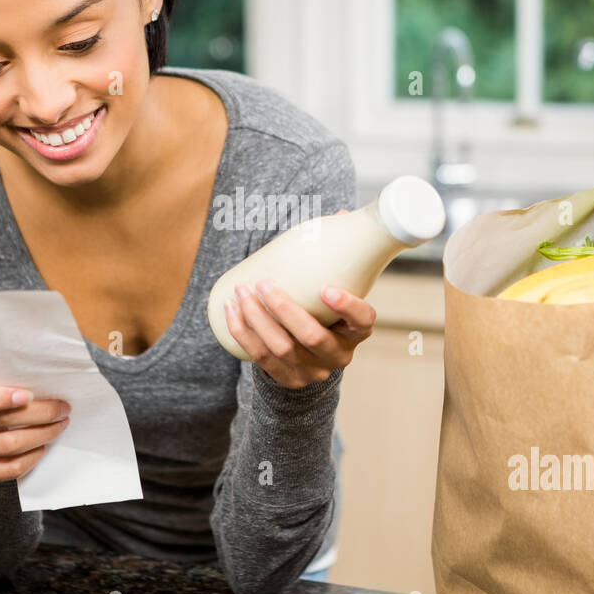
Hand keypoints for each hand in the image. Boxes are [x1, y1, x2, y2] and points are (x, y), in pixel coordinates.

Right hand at [0, 364, 70, 483]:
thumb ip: (12, 373)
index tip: (29, 395)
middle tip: (63, 409)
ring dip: (41, 435)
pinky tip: (42, 447)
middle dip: (39, 415)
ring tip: (58, 425)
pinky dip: (30, 459)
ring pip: (7, 446)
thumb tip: (48, 376)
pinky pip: (6, 470)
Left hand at [223, 213, 377, 388]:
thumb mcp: (334, 289)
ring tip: (241, 292)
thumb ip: (338, 256)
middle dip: (284, 309)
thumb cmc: (322, 310)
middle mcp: (339, 355)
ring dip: (257, 319)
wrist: (307, 356)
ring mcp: (312, 371)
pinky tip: (230, 311)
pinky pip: (261, 357)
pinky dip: (242, 332)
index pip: (363, 321)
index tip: (326, 287)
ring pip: (282, 348)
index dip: (348, 307)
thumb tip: (342, 213)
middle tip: (263, 284)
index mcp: (356, 331)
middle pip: (312, 336)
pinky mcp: (287, 379)